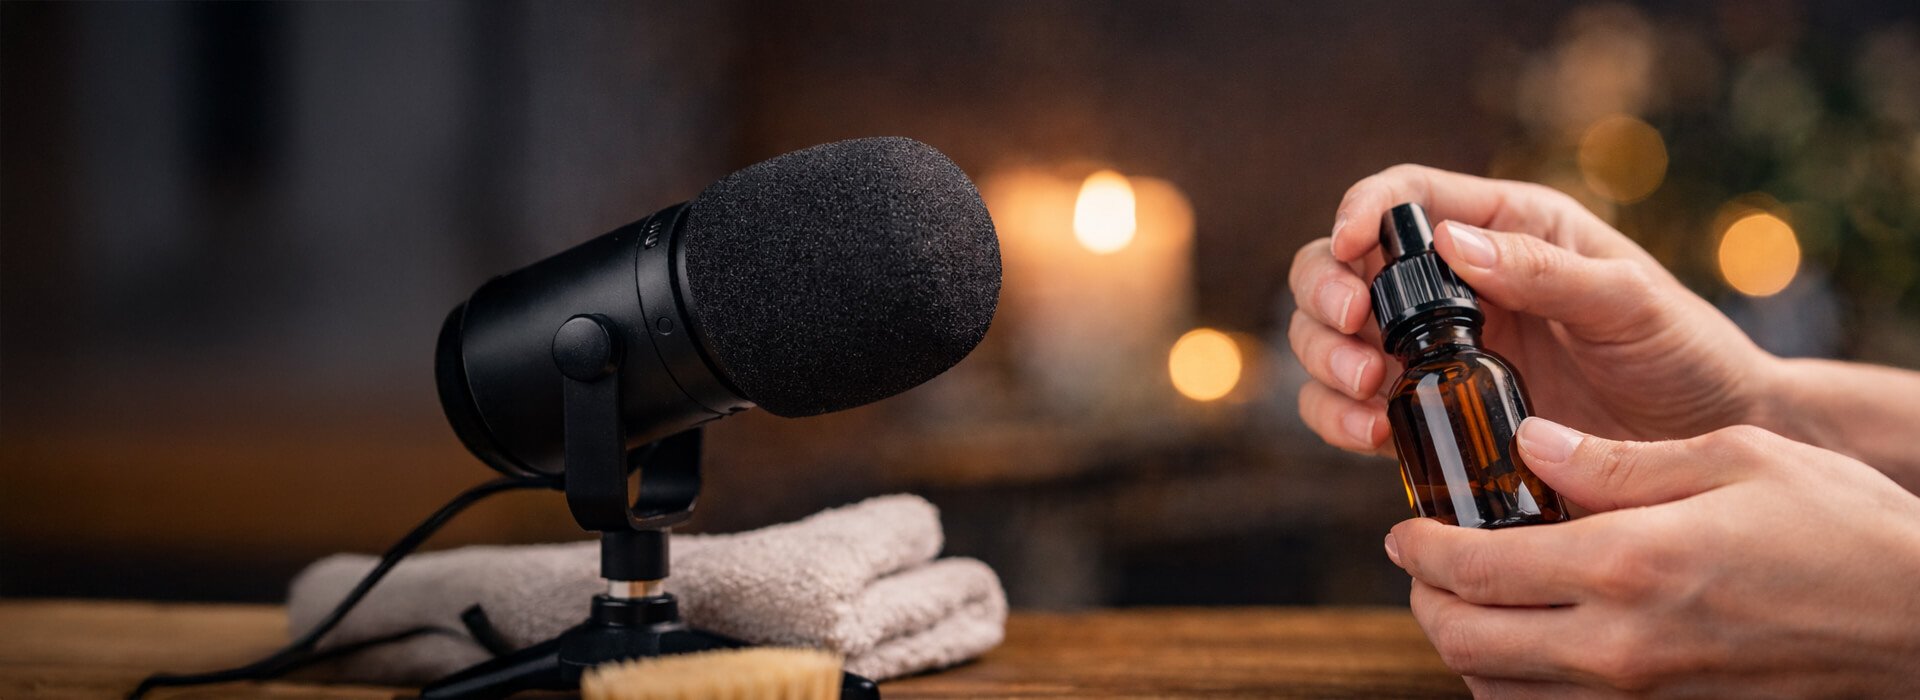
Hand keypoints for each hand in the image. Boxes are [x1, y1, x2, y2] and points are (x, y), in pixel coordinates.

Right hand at [1288, 165, 1776, 454]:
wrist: (1705, 448)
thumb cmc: (1684, 356)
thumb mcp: (1629, 303)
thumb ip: (1546, 270)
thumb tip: (1453, 243)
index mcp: (1503, 230)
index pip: (1405, 196)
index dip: (1361, 212)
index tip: (1350, 248)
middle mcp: (1457, 286)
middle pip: (1342, 268)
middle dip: (1326, 297)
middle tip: (1354, 334)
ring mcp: (1436, 353)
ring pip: (1334, 340)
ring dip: (1324, 362)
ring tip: (1367, 389)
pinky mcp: (1433, 415)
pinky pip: (1356, 409)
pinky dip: (1341, 419)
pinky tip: (1373, 435)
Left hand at [1389, 418, 1919, 696]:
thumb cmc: (1841, 527)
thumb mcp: (1731, 461)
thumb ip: (1615, 461)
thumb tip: (1527, 445)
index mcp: (1625, 566)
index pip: (1473, 570)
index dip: (1421, 549)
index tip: (1406, 529)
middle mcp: (1618, 647)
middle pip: (1464, 644)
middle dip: (1426, 601)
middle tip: (1426, 562)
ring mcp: (1640, 698)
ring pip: (1497, 692)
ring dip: (1466, 648)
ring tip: (1473, 599)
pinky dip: (1518, 686)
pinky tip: (1533, 642)